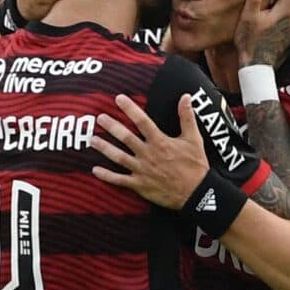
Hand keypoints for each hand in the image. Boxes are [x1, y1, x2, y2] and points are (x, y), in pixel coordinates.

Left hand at [91, 92, 211, 210]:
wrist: (196, 193)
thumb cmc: (195, 166)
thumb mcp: (194, 139)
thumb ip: (186, 117)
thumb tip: (186, 96)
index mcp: (160, 141)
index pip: (142, 121)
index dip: (130, 109)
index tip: (118, 99)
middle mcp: (148, 154)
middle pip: (126, 137)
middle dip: (112, 126)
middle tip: (99, 118)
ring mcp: (142, 170)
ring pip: (119, 157)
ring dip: (104, 148)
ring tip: (92, 140)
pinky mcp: (139, 185)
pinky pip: (119, 180)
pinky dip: (106, 176)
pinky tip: (94, 170)